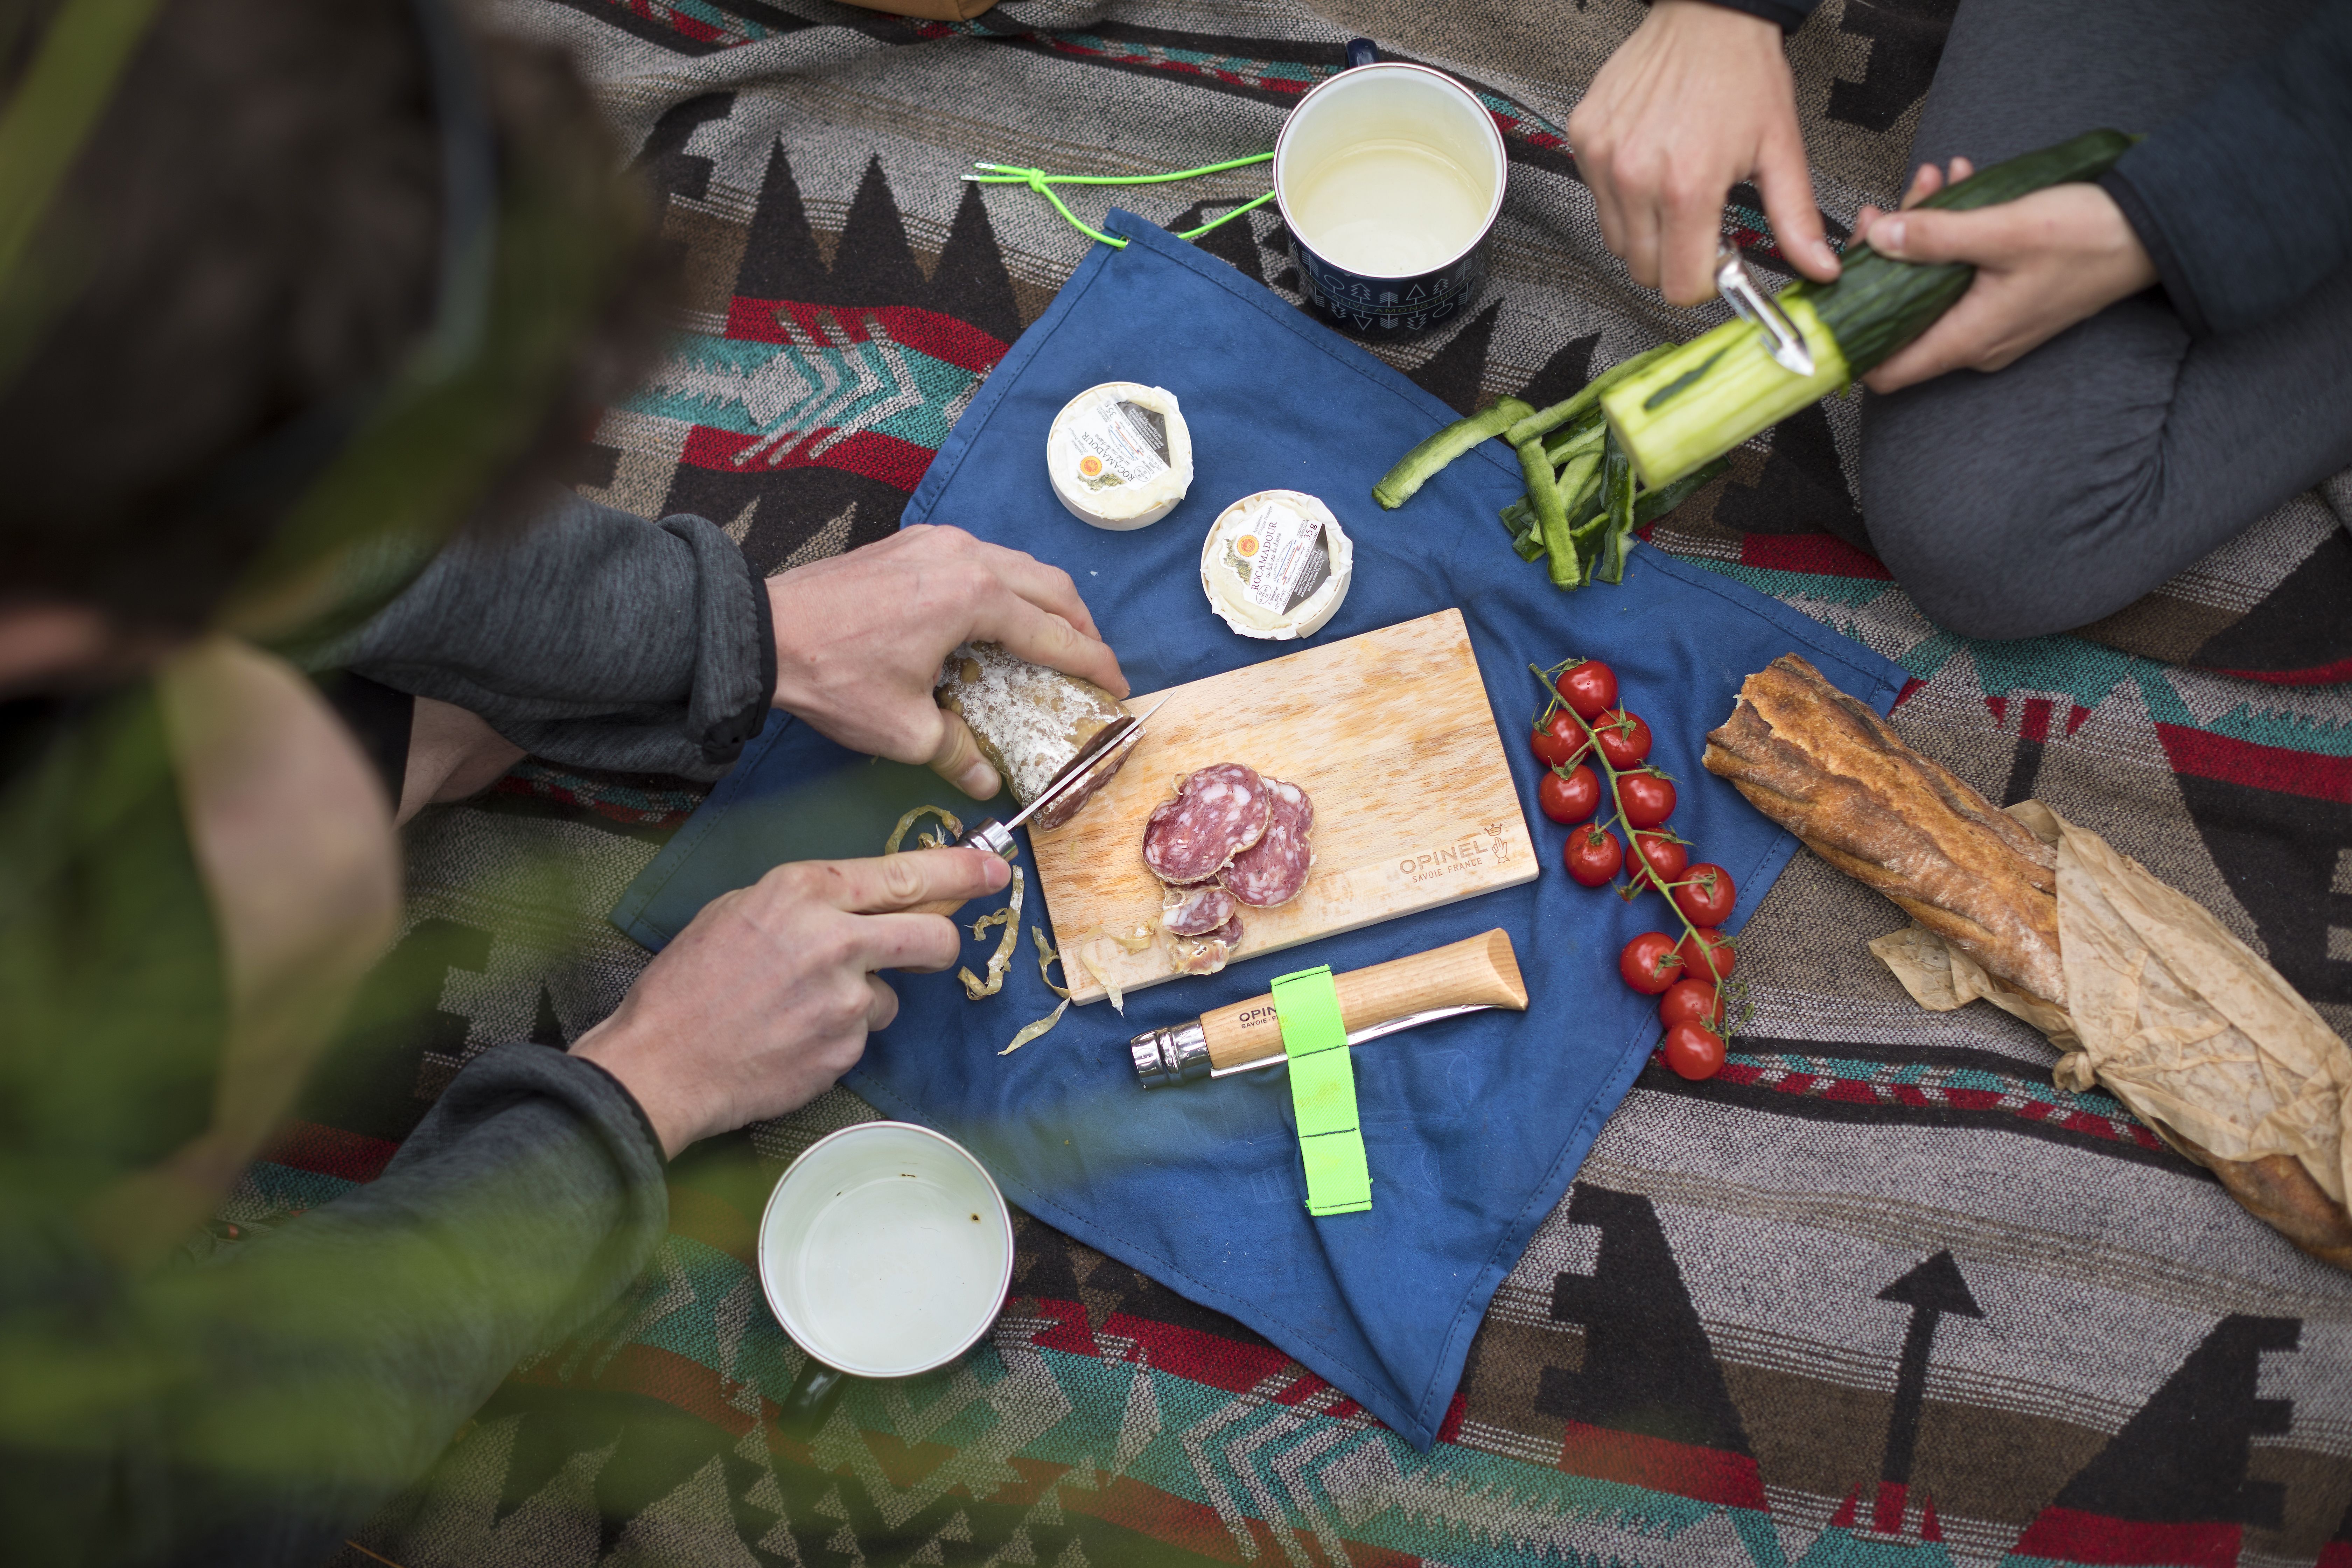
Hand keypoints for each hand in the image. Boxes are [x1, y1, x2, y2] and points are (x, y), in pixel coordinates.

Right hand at [573, 848, 1009, 1156]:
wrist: (661, 1062)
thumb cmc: (689, 983)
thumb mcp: (740, 910)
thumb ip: (811, 901)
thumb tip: (871, 901)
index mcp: (805, 891)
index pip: (907, 874)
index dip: (961, 871)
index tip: (993, 867)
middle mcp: (835, 939)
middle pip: (933, 935)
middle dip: (944, 941)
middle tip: (935, 949)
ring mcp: (844, 999)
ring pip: (893, 993)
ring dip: (866, 999)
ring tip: (803, 1007)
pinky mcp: (845, 1048)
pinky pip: (863, 1034)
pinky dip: (837, 1035)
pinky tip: (792, 1036)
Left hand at [764, 524, 1126, 799]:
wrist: (760, 631)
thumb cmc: (834, 675)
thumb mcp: (903, 729)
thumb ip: (957, 754)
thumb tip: (987, 782)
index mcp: (976, 597)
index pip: (1055, 635)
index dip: (1093, 664)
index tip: (1117, 686)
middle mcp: (966, 556)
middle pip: (1050, 587)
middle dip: (1081, 626)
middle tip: (1096, 663)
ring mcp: (938, 542)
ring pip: (1017, 565)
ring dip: (1045, 601)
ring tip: (1056, 639)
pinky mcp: (913, 542)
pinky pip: (981, 557)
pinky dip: (1007, 586)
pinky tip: (1000, 617)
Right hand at [1568, 0, 1839, 305]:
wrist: (1707, 15)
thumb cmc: (1742, 74)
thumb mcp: (1781, 150)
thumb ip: (1796, 219)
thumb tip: (1818, 267)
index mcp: (1687, 187)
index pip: (1679, 285)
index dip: (1704, 282)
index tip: (1717, 259)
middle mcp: (1636, 176)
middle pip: (1644, 269)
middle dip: (1675, 258)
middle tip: (1701, 221)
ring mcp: (1602, 158)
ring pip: (1616, 240)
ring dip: (1646, 230)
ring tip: (1675, 189)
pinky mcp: (1584, 140)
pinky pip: (1597, 199)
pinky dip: (1623, 195)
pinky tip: (1651, 163)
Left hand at [1855, 159, 2157, 392]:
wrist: (2155, 230)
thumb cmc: (2088, 236)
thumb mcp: (2003, 230)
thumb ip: (1936, 237)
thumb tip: (1880, 239)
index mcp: (1967, 339)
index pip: (1884, 370)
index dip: (1851, 339)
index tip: (1836, 292)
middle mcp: (1976, 341)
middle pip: (1902, 313)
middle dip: (1889, 255)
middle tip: (1890, 206)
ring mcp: (1992, 320)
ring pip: (1932, 282)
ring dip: (1924, 231)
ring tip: (1932, 181)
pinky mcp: (2008, 295)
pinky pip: (1963, 270)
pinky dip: (1955, 231)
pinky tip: (1959, 185)